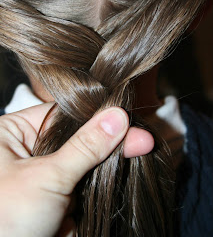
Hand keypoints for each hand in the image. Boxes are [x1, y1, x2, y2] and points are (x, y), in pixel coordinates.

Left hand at [0, 104, 153, 235]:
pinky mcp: (61, 195)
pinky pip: (89, 180)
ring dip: (112, 157)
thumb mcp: (45, 178)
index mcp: (13, 134)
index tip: (124, 116)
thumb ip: (84, 147)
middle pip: (78, 135)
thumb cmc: (4, 221)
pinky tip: (129, 164)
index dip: (95, 114)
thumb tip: (115, 117)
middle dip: (110, 137)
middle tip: (142, 137)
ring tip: (142, 146)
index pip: (62, 114)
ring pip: (86, 158)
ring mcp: (48, 173)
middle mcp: (30, 150)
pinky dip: (108, 177)